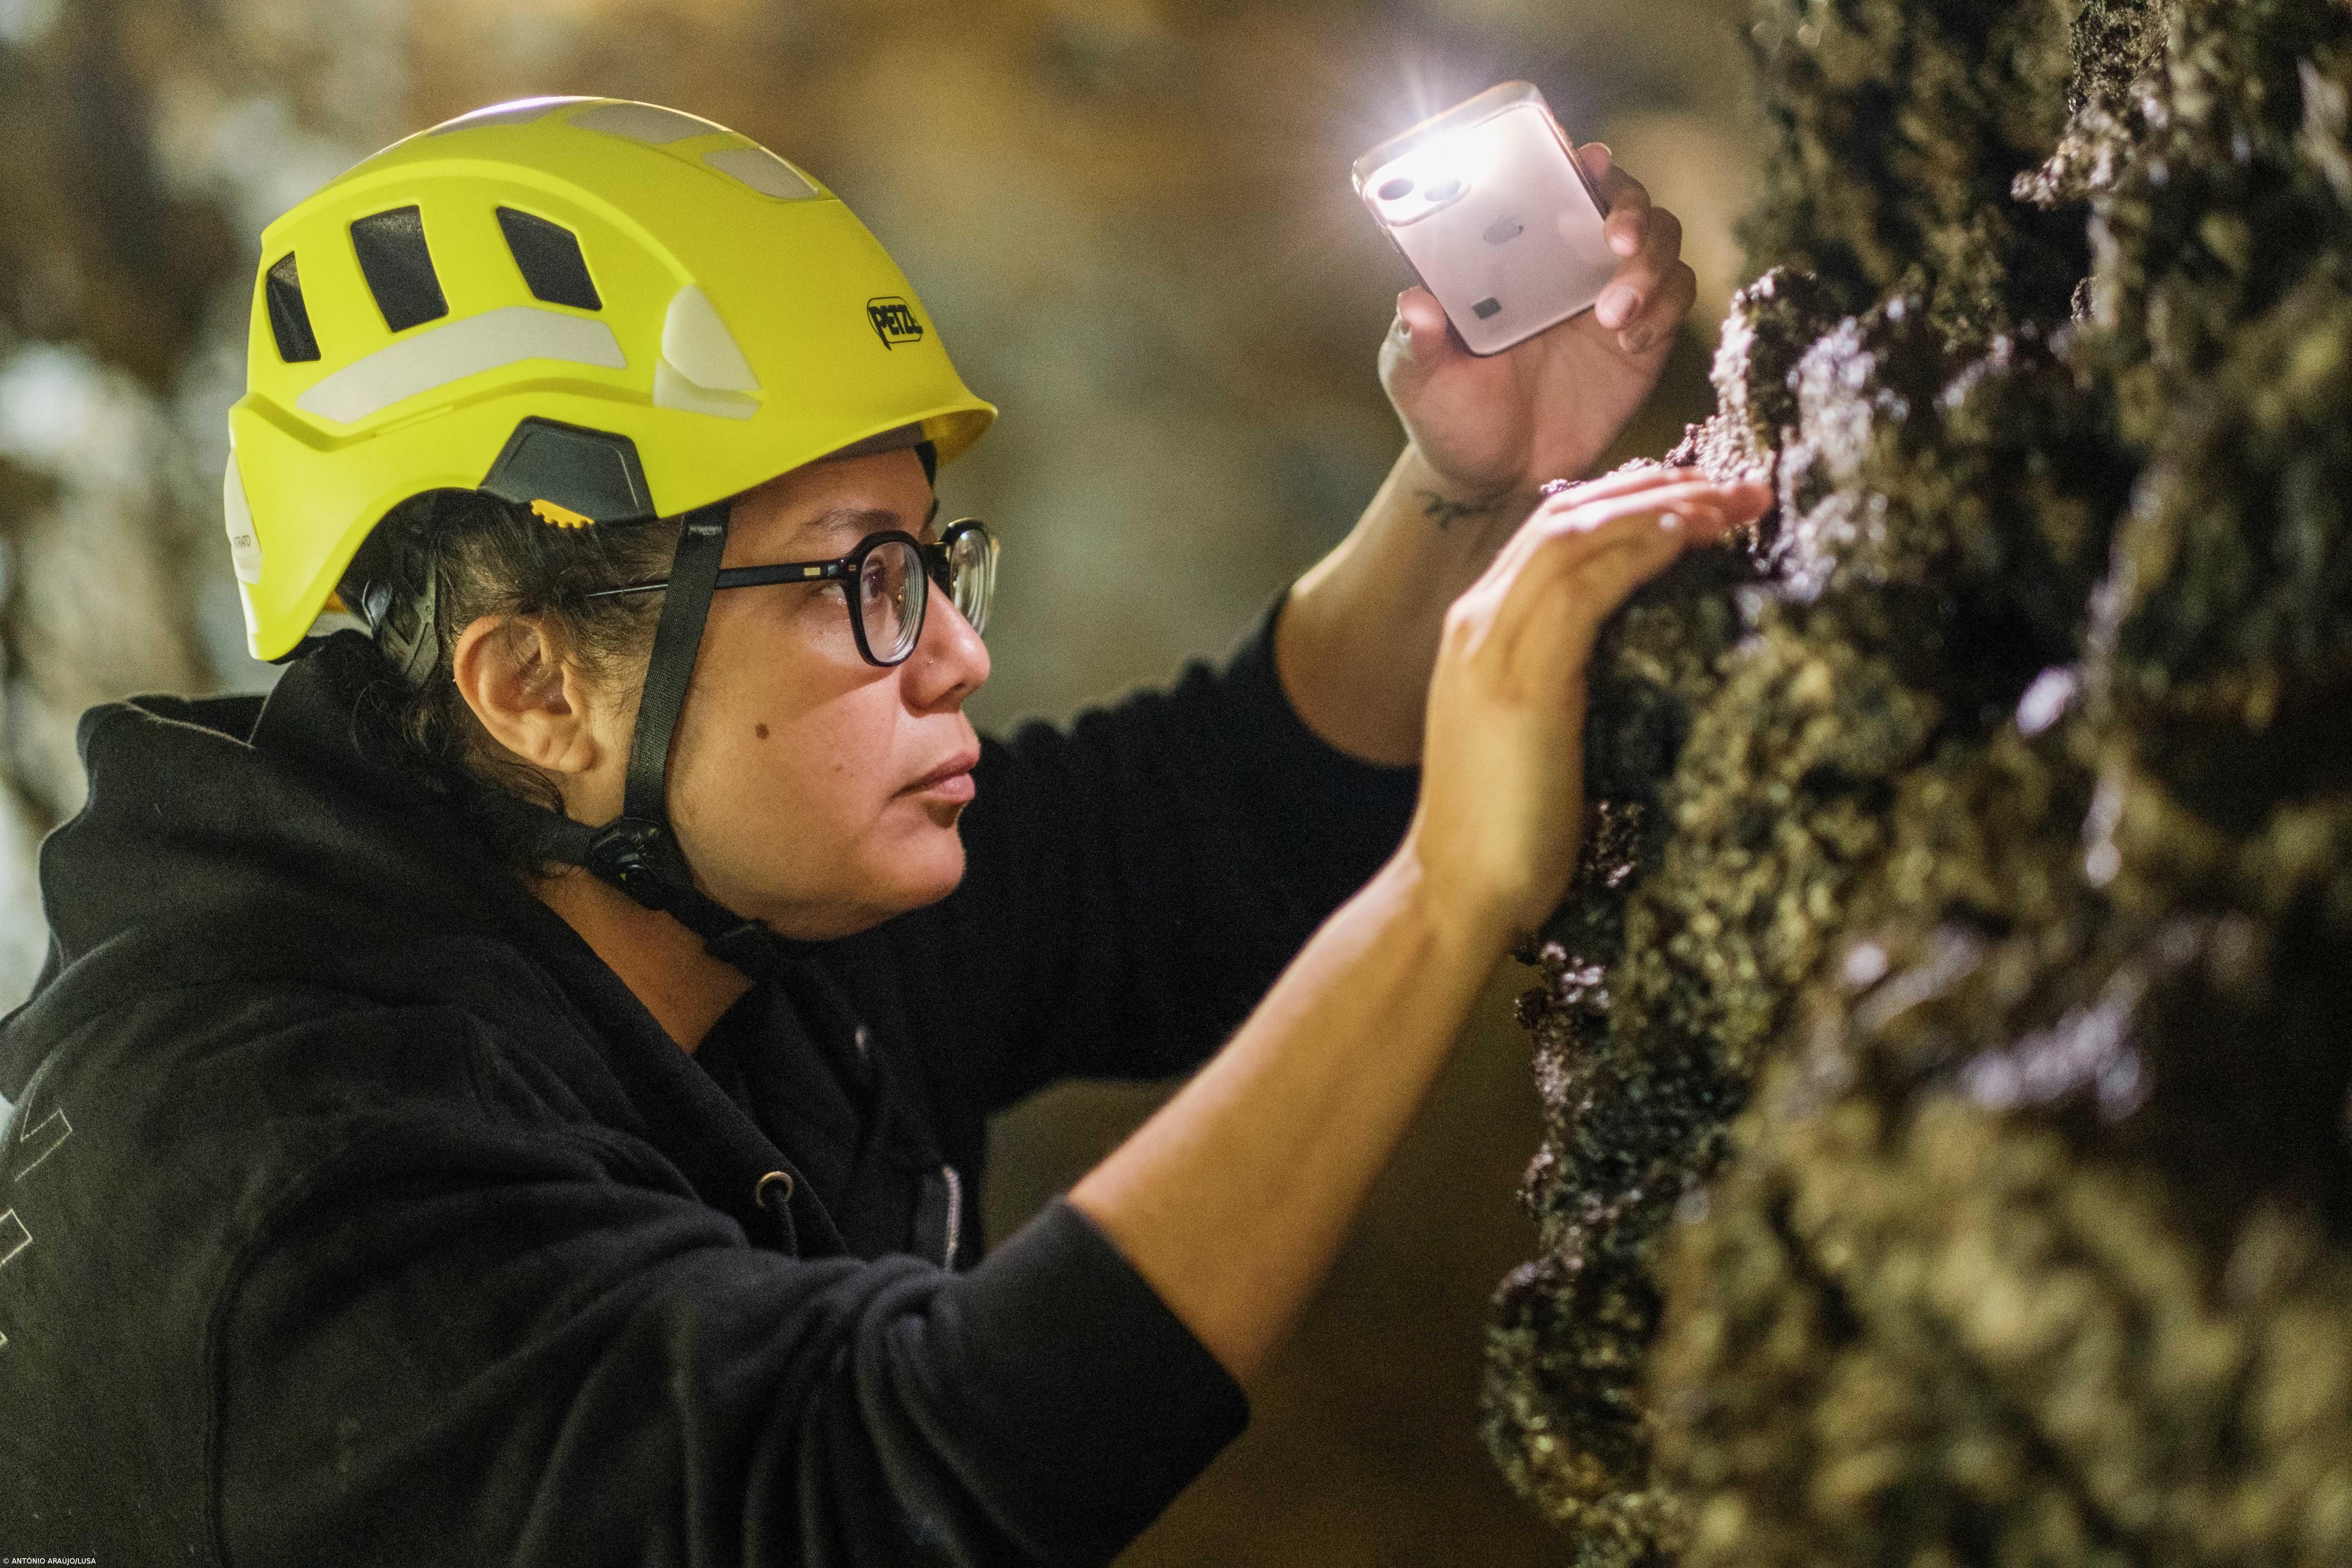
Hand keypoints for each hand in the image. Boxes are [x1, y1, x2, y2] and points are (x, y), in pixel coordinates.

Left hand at [1379, 146, 1698, 505]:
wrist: (1495, 479)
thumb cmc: (1450, 416)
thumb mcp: (1420, 378)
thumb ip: (1415, 341)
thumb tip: (1413, 300)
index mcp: (1514, 255)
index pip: (1553, 184)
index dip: (1575, 162)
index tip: (1586, 159)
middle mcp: (1568, 262)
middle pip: (1623, 199)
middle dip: (1630, 207)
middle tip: (1616, 239)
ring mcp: (1611, 295)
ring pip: (1661, 240)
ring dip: (1649, 263)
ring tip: (1614, 312)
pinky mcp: (1645, 336)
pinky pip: (1677, 297)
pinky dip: (1664, 308)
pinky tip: (1629, 341)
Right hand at [1403, 467, 1772, 939]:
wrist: (1454, 890)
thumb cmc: (1509, 828)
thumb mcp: (1542, 731)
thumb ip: (1572, 676)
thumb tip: (1642, 649)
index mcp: (1481, 629)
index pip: (1555, 531)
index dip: (1633, 501)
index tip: (1704, 498)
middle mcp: (1478, 620)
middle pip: (1569, 516)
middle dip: (1658, 489)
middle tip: (1740, 487)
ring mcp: (1491, 646)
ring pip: (1575, 537)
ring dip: (1661, 509)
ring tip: (1730, 503)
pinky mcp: (1519, 682)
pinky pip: (1580, 589)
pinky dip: (1635, 552)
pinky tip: (1686, 538)